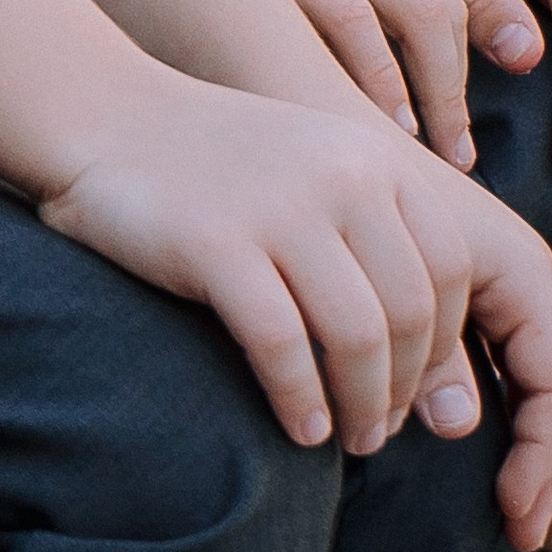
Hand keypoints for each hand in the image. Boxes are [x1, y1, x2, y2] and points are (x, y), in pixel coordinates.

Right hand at [42, 74, 551, 543]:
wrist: (100, 112)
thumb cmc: (208, 161)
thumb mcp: (313, 169)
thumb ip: (374, 233)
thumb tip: (432, 348)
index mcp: (374, 158)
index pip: (451, 271)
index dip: (445, 345)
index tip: (419, 390)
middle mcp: (341, 176)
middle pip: (412, 311)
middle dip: (408, 389)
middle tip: (383, 431)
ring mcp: (279, 208)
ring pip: (357, 335)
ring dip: (362, 404)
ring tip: (349, 438)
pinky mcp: (217, 244)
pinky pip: (282, 344)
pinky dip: (300, 399)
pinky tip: (298, 428)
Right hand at [182, 0, 540, 167]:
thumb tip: (332, 68)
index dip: (452, 65)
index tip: (447, 124)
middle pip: (437, 2)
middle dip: (452, 87)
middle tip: (454, 154)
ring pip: (411, 10)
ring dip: (426, 92)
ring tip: (422, 151)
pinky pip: (347, 18)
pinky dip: (371, 76)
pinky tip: (363, 121)